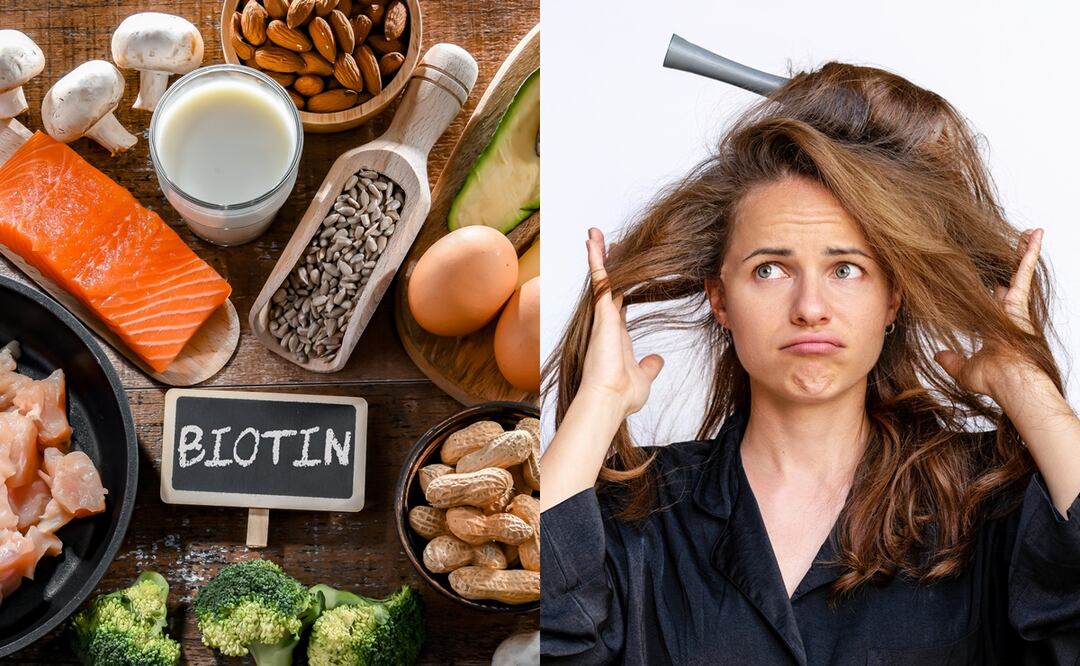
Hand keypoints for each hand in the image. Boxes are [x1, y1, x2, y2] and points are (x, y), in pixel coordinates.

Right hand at [578, 227, 663, 418]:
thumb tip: (657, 360)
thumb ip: (649, 366)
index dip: (620, 285)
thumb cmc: (623, 395)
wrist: (609, 400)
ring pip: (602, 278)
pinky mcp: (601, 313)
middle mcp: (607, 322)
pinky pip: (600, 280)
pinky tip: (594, 243)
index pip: (618, 302)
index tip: (622, 271)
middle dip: (608, 263)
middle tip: (608, 242)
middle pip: (608, 285)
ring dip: (599, 255)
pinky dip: (597, 260)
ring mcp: (602, 316)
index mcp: (616, 335)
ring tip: (596, 233)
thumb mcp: (643, 376)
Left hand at [934, 228, 1045, 400]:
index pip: (994, 298)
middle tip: (1016, 244)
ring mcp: (1015, 306)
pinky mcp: (1019, 301)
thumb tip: (939, 355)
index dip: (994, 286)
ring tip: (1028, 232)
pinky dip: (1028, 253)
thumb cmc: (994, 380)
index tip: (991, 277)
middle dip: (1012, 262)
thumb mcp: (965, 370)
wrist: (1011, 383)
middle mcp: (1007, 312)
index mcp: (996, 324)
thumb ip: (952, 361)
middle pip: (1009, 279)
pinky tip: (1034, 235)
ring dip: (1022, 251)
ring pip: (1018, 271)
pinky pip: (1024, 271)